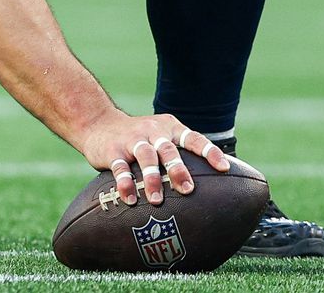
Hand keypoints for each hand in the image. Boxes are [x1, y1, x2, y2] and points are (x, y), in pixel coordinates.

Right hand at [78, 112, 229, 206]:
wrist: (99, 123)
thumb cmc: (139, 138)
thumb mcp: (159, 136)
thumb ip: (178, 154)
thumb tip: (209, 186)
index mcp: (170, 128)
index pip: (193, 138)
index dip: (209, 152)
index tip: (224, 168)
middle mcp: (153, 131)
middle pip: (169, 150)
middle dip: (178, 169)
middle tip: (188, 189)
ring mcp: (132, 139)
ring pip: (146, 157)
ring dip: (152, 179)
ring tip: (157, 200)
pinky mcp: (113, 150)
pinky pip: (120, 167)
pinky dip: (125, 183)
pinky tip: (130, 199)